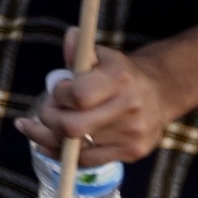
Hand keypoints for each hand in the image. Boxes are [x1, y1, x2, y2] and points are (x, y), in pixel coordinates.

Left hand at [18, 48, 176, 167]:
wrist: (160, 93)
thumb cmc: (121, 73)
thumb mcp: (103, 56)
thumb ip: (81, 50)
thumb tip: (71, 35)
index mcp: (119, 79)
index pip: (78, 95)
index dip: (58, 94)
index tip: (56, 89)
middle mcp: (128, 107)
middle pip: (72, 127)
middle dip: (49, 119)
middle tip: (45, 110)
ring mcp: (131, 134)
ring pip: (76, 147)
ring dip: (50, 137)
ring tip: (37, 127)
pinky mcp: (132, 152)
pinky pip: (88, 161)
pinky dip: (63, 154)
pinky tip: (48, 145)